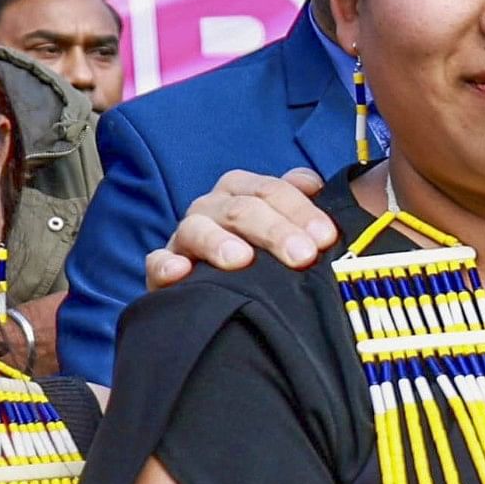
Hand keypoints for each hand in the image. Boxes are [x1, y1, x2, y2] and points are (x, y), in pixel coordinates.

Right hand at [141, 167, 336, 289]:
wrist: (225, 300)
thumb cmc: (265, 259)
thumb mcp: (290, 230)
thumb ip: (304, 207)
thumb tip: (315, 184)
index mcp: (245, 192)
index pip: (273, 190)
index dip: (301, 210)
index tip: (326, 238)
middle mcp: (214, 208)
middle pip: (242, 209)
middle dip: (274, 230)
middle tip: (302, 256)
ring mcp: (186, 237)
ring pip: (198, 229)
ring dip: (219, 242)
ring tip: (242, 260)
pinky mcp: (165, 270)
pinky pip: (158, 262)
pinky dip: (166, 266)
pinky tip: (181, 272)